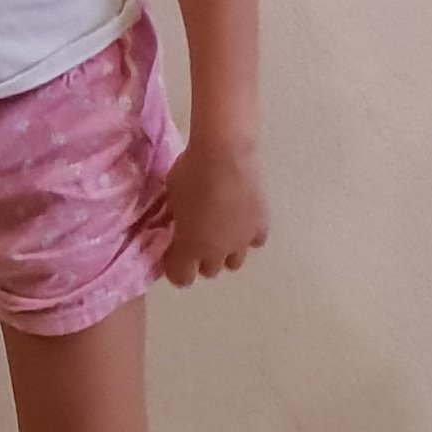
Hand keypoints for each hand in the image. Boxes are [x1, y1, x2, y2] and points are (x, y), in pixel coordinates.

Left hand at [159, 135, 267, 285]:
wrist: (224, 153)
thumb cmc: (190, 170)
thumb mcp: (171, 194)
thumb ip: (175, 215)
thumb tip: (179, 221)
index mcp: (189, 247)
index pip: (181, 278)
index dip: (176, 268)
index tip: (173, 253)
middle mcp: (216, 252)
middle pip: (209, 270)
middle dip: (201, 257)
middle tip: (197, 234)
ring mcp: (240, 242)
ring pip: (234, 262)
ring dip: (226, 250)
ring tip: (222, 228)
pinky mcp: (260, 226)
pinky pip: (254, 242)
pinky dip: (248, 234)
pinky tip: (242, 218)